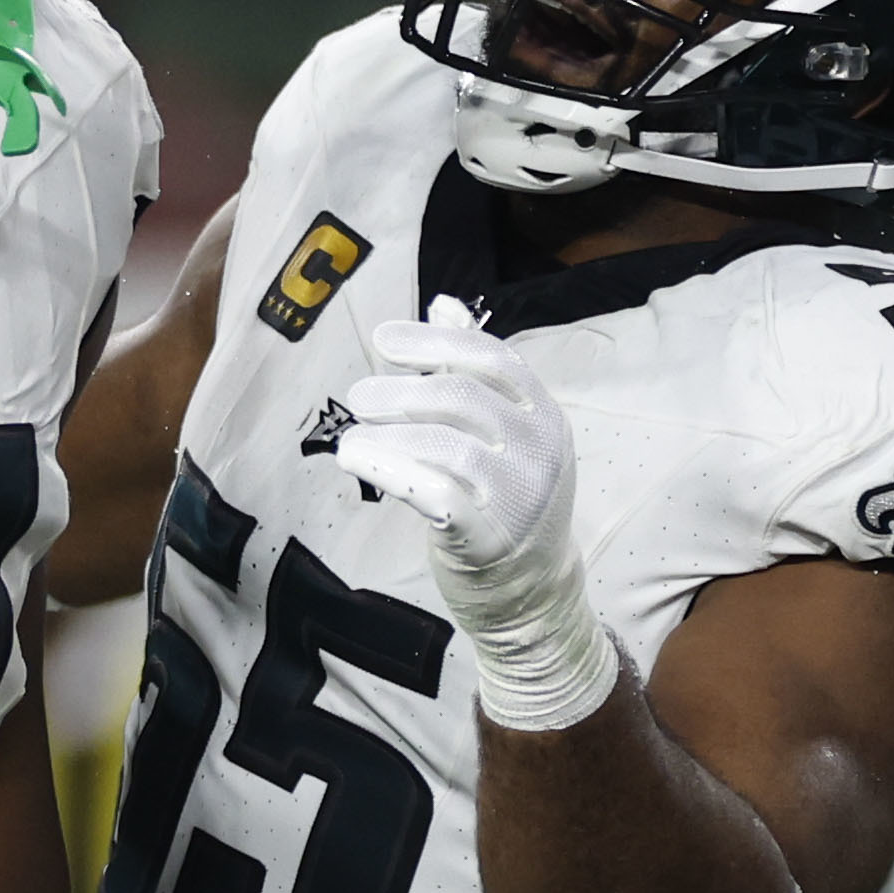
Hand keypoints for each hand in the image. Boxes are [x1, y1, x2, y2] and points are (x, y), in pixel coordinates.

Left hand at [333, 297, 571, 575]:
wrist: (530, 588)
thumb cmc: (504, 497)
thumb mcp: (503, 431)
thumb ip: (473, 370)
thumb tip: (443, 304)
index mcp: (543, 414)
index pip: (492, 359)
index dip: (434, 343)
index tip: (383, 339)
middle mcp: (539, 450)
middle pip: (464, 399)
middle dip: (400, 392)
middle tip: (358, 398)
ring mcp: (519, 496)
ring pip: (446, 446)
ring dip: (387, 435)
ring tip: (351, 438)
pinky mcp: (489, 537)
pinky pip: (435, 494)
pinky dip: (391, 471)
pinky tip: (359, 461)